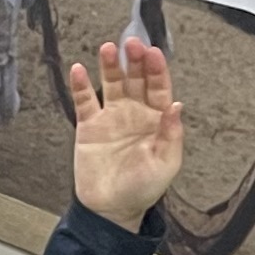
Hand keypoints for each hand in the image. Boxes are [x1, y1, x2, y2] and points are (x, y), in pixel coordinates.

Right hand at [62, 41, 185, 227]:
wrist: (111, 210)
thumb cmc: (142, 189)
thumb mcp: (166, 163)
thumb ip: (172, 133)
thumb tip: (176, 105)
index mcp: (156, 119)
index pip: (159, 87)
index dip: (157, 69)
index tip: (153, 54)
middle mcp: (134, 113)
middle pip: (136, 78)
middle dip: (134, 60)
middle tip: (132, 44)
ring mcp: (111, 117)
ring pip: (111, 84)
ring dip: (110, 66)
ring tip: (108, 49)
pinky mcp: (89, 126)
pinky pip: (84, 101)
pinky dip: (80, 86)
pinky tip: (78, 71)